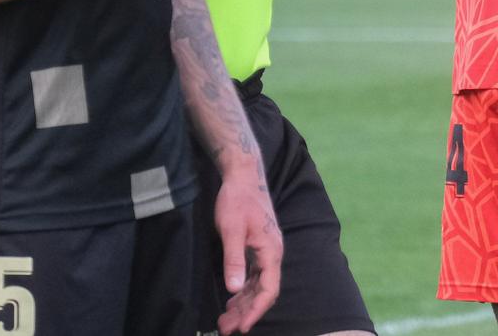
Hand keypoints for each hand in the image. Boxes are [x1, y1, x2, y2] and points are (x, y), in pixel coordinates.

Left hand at [211, 149, 282, 333]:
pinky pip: (253, 276)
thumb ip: (234, 259)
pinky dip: (243, 291)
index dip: (256, 310)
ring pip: (258, 285)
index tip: (242, 327)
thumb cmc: (237, 200)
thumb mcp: (231, 230)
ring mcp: (266, 250)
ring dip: (243, 304)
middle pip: (264, 291)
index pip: (269, 289)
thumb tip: (234, 289)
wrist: (243, 176)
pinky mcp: (257, 247)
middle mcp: (272, 253)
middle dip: (247, 312)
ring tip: (225, 321)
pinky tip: (231, 300)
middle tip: (226, 329)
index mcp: (271, 250)